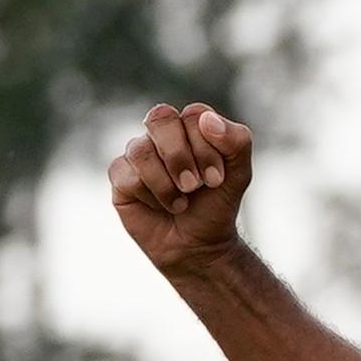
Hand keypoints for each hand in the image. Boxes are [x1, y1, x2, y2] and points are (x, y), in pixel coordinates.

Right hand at [110, 103, 253, 274]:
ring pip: (141, 151)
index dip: (205, 147)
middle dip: (180, 157)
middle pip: (161, 118)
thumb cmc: (216, 205)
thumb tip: (207, 119)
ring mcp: (138, 152)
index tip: (216, 179)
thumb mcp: (239, 174)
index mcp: (191, 126)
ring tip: (181, 203)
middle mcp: (162, 134)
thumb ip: (237, 141)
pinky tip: (160, 206)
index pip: (194, 115)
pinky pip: (127, 176)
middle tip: (195, 186)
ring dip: (166, 184)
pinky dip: (151, 196)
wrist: (199, 245)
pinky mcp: (120, 175)